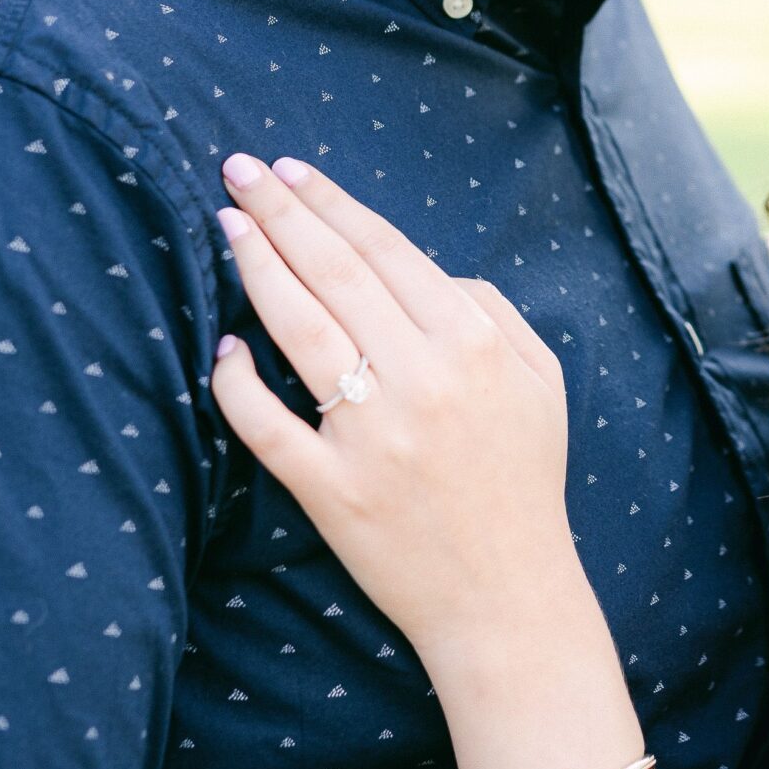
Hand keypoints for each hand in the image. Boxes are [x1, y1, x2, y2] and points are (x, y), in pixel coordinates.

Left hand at [209, 153, 593, 679]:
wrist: (508, 596)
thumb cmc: (525, 481)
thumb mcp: (543, 382)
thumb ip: (496, 311)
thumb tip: (431, 271)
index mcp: (475, 345)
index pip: (388, 252)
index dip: (332, 205)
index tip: (289, 172)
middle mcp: (422, 380)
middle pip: (336, 274)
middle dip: (280, 213)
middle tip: (236, 171)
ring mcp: (372, 436)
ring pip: (299, 330)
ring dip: (257, 269)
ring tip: (226, 225)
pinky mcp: (332, 491)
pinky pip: (268, 426)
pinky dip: (238, 385)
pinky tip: (225, 347)